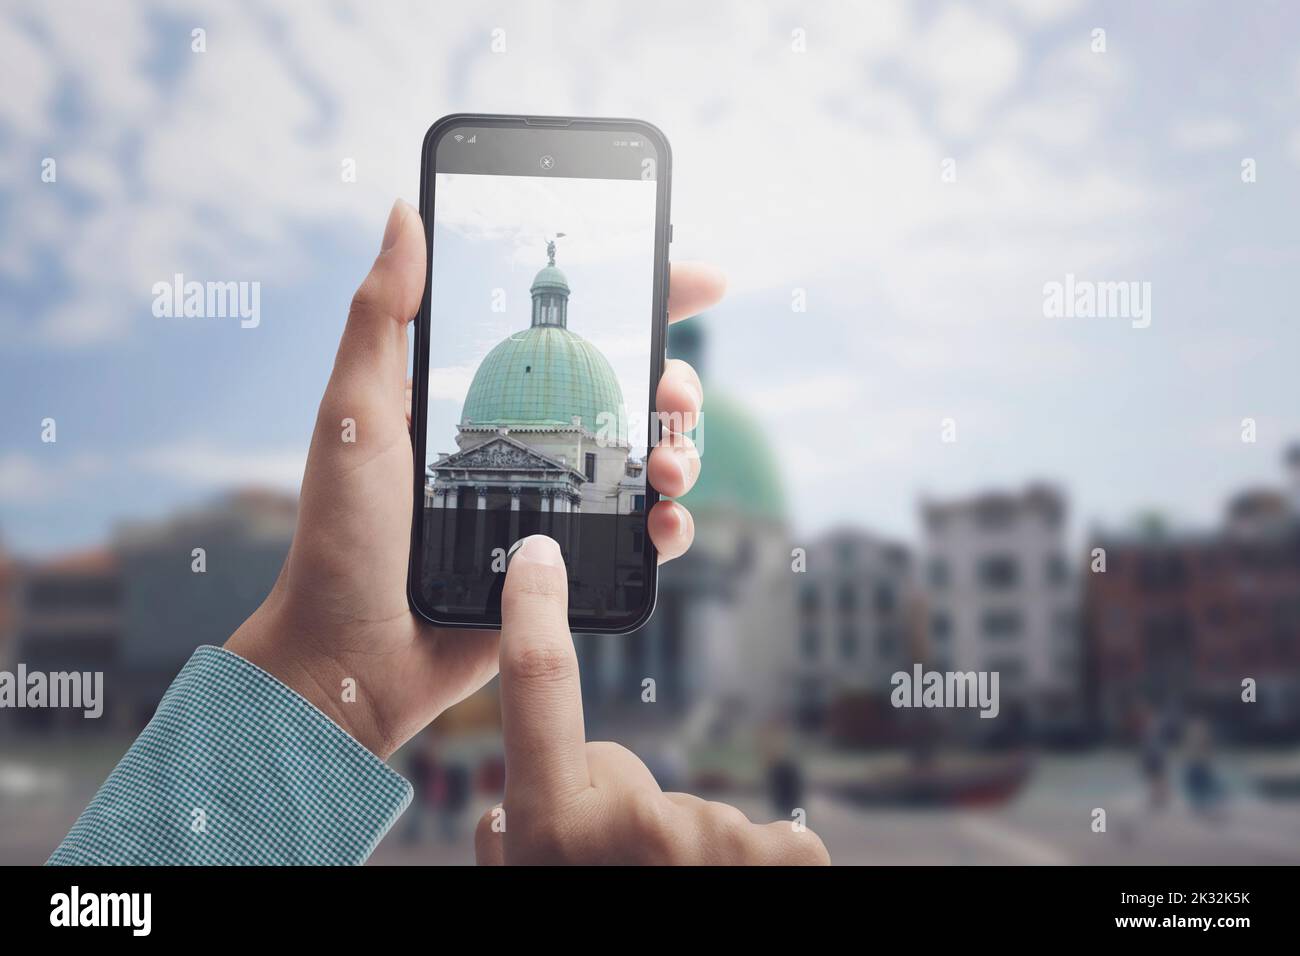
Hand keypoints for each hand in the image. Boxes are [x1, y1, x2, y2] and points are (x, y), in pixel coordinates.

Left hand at [225, 200, 723, 758]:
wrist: (351, 656)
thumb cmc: (341, 535)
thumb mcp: (353, 413)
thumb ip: (380, 316)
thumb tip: (403, 213)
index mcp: (485, 398)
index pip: (574, 332)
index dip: (642, 298)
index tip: (696, 279)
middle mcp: (530, 443)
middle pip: (631, 393)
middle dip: (674, 384)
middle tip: (672, 396)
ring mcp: (555, 504)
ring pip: (648, 459)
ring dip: (681, 451)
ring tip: (667, 466)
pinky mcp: (568, 562)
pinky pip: (641, 535)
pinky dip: (671, 524)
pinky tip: (665, 523)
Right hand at [474, 535, 830, 864]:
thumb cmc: (572, 914)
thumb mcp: (525, 877)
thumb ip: (520, 825)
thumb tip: (513, 809)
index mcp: (555, 828)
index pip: (539, 686)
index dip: (535, 612)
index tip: (540, 556)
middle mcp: (633, 831)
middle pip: (621, 770)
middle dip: (619, 810)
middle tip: (608, 868)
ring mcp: (710, 848)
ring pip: (690, 810)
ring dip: (676, 848)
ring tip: (655, 890)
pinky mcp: (774, 862)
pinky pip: (776, 841)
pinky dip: (756, 862)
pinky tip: (722, 886)